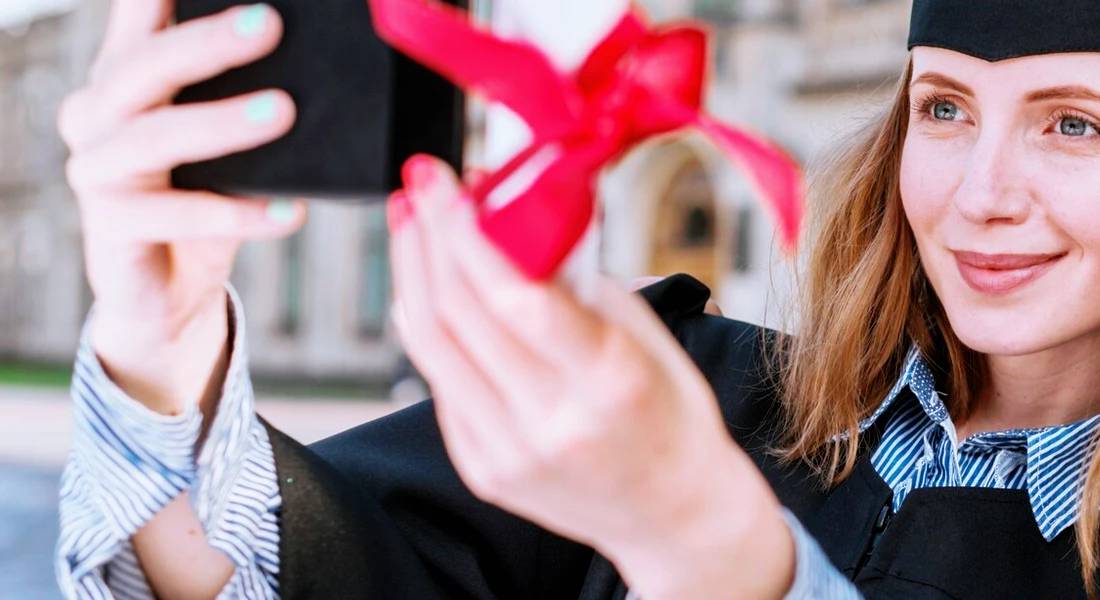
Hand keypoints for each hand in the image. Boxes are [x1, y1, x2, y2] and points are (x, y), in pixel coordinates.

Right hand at [61, 0, 302, 415]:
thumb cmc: (200, 193)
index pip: (137, 19)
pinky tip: (290, 212)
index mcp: (121, 78)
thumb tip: (307, 47)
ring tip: (285, 111)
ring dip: (223, 123)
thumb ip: (239, 89)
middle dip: (208, 42)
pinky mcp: (113, 229)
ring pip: (155, 139)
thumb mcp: (216, 135)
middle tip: (269, 23)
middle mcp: (96, 116)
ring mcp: (96, 173)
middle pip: (144, 67)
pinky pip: (177, 217)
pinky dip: (238, 214)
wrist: (164, 290)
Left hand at [388, 156, 793, 599]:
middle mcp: (553, 421)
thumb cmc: (674, 415)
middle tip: (420, 185)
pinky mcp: (485, 472)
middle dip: (430, 238)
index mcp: (608, 380)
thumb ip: (581, 284)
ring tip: (412, 226)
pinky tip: (429, 290)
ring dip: (413, 276)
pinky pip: (441, 386)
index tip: (446, 181)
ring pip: (433, 348)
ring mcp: (511, 452)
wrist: (677, 514)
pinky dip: (429, 330)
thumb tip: (519, 216)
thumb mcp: (649, 338)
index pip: (514, 295)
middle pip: (459, 314)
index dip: (466, 231)